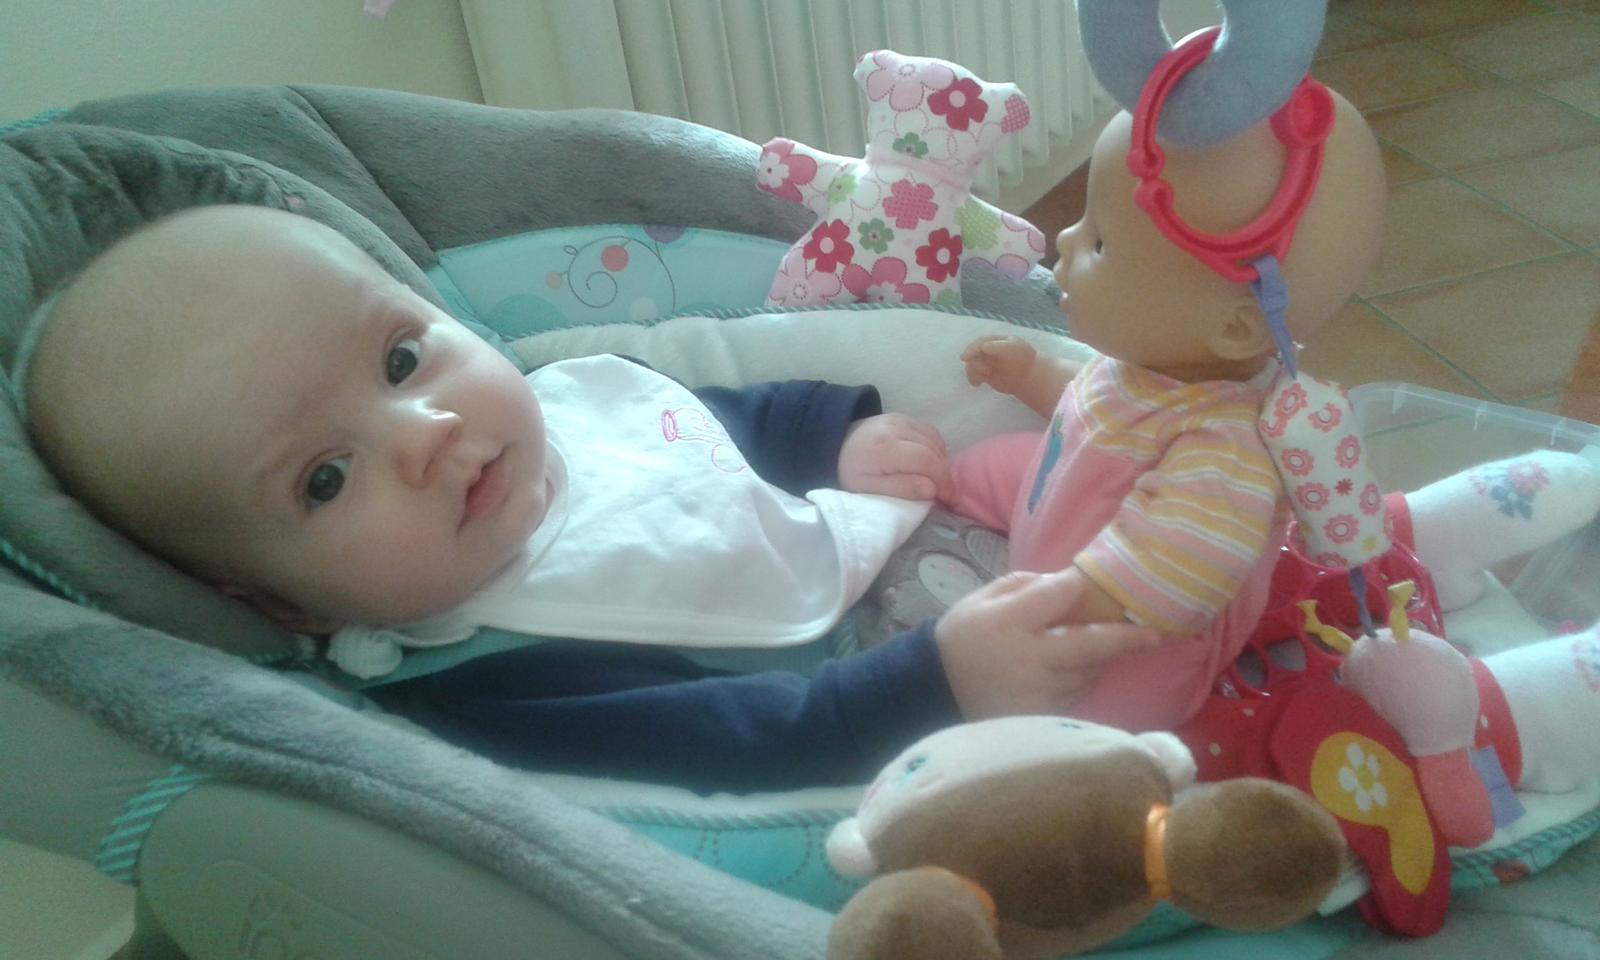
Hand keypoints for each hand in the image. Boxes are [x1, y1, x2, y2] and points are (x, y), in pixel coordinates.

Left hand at [839, 413, 950, 500]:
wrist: (835, 443)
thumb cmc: (850, 471)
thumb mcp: (868, 489)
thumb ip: (901, 489)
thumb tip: (931, 490)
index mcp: (886, 448)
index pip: (927, 461)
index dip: (943, 480)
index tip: (949, 498)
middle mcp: (897, 428)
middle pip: (934, 450)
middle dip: (943, 474)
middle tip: (944, 494)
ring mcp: (902, 419)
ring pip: (935, 440)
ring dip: (940, 461)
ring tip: (934, 479)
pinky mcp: (904, 417)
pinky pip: (930, 432)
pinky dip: (935, 448)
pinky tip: (928, 462)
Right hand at [933, 569, 1161, 719]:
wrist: (934, 690)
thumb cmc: (963, 637)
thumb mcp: (984, 598)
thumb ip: (1027, 586)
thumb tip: (1070, 583)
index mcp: (1009, 622)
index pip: (1058, 597)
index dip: (1078, 587)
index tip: (1093, 583)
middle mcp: (1027, 660)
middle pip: (1088, 646)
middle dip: (1125, 638)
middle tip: (1155, 634)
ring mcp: (1037, 695)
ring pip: (1087, 674)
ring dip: (1098, 660)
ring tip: (1094, 648)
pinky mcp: (1040, 718)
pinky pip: (1076, 696)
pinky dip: (1080, 682)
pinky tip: (1069, 673)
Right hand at [961, 335, 1037, 396]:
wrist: (1028, 375)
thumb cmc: (1022, 359)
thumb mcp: (1011, 348)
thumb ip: (996, 346)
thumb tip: (982, 347)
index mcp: (994, 340)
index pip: (979, 343)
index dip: (971, 349)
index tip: (964, 358)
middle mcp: (987, 350)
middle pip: (972, 354)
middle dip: (974, 362)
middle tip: (985, 371)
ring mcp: (986, 361)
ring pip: (971, 364)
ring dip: (974, 371)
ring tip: (984, 377)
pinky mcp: (985, 374)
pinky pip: (973, 375)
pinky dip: (973, 379)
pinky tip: (977, 384)